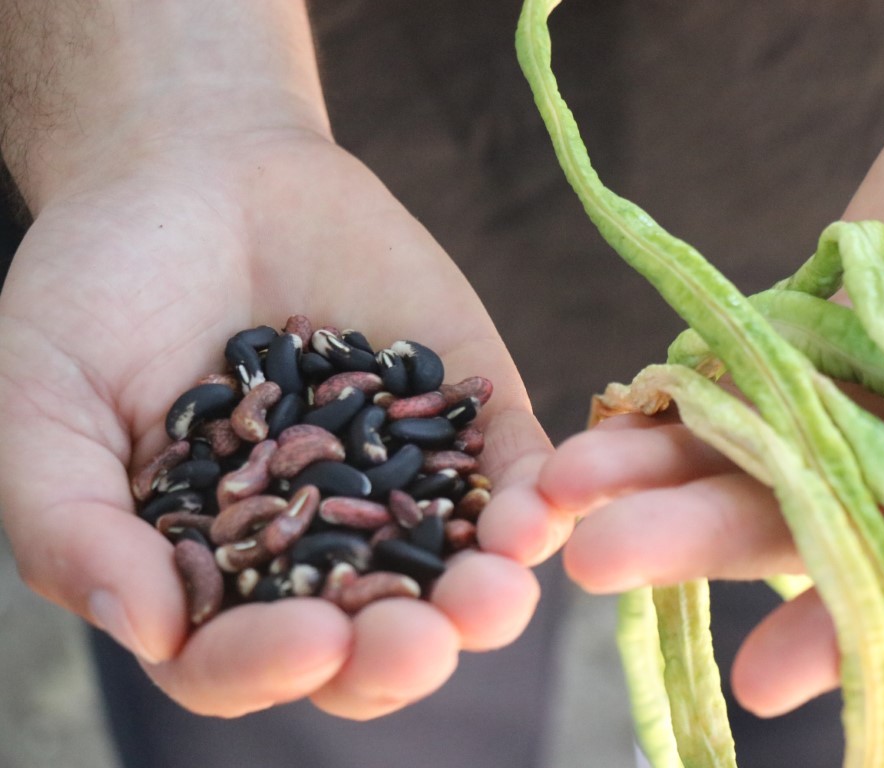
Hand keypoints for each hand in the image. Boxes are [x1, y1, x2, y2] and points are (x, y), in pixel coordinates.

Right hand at [0, 127, 553, 719]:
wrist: (196, 170)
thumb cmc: (100, 289)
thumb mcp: (43, 398)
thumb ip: (76, 525)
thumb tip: (153, 632)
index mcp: (211, 569)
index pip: (240, 657)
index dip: (271, 666)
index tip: (310, 643)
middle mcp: (316, 547)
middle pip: (366, 640)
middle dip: (399, 653)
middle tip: (422, 643)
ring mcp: (402, 485)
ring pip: (454, 574)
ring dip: (484, 598)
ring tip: (497, 592)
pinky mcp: (469, 417)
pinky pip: (511, 474)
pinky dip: (531, 499)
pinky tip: (537, 509)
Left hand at [533, 0, 883, 718]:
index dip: (852, 612)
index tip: (767, 676)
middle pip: (813, 498)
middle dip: (704, 532)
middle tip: (599, 556)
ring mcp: (873, 360)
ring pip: (757, 431)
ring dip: (665, 466)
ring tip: (569, 483)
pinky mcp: (826, 303)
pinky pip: (743, 357)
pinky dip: (683, 389)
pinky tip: (621, 415)